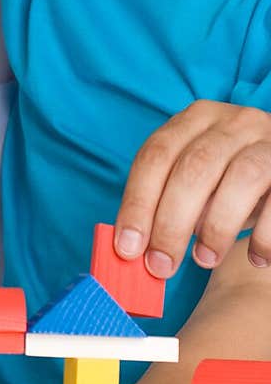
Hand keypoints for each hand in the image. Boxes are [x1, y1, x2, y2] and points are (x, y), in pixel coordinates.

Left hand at [114, 100, 270, 277]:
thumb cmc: (229, 180)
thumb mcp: (196, 180)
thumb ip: (165, 203)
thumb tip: (136, 249)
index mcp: (194, 119)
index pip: (156, 155)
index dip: (138, 203)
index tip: (127, 248)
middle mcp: (232, 122)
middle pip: (193, 168)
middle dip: (171, 223)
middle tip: (161, 265)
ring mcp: (268, 141)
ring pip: (241, 178)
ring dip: (217, 227)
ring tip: (204, 260)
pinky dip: (265, 236)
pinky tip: (256, 258)